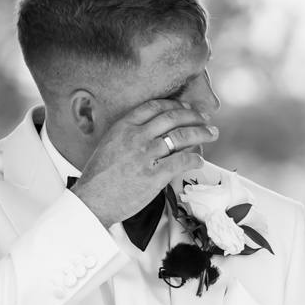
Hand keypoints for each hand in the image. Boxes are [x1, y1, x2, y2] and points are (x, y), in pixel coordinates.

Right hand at [72, 98, 218, 223]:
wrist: (93, 199)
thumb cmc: (100, 176)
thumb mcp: (110, 145)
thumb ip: (130, 135)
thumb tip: (154, 133)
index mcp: (123, 127)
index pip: (154, 107)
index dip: (175, 105)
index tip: (187, 108)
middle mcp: (136, 137)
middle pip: (172, 118)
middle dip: (194, 117)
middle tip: (205, 120)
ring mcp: (146, 155)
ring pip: (181, 137)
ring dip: (201, 134)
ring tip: (211, 134)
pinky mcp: (155, 175)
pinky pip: (182, 161)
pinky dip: (195, 159)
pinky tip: (199, 161)